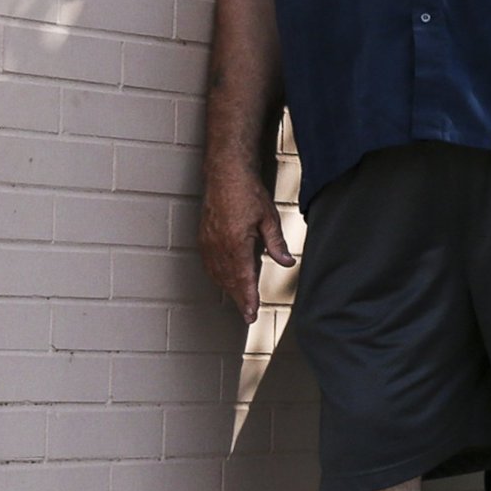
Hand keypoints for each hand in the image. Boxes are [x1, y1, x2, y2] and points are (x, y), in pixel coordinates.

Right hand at [199, 172, 293, 324]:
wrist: (225, 175)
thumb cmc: (248, 194)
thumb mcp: (269, 219)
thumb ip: (276, 244)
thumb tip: (287, 263)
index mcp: (236, 245)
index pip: (243, 280)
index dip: (248, 300)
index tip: (250, 315)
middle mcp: (218, 247)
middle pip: (229, 282)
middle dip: (239, 299)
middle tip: (247, 315)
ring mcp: (208, 243)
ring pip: (218, 274)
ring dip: (229, 289)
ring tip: (240, 301)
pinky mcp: (203, 237)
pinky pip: (210, 264)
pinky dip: (218, 276)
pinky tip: (225, 279)